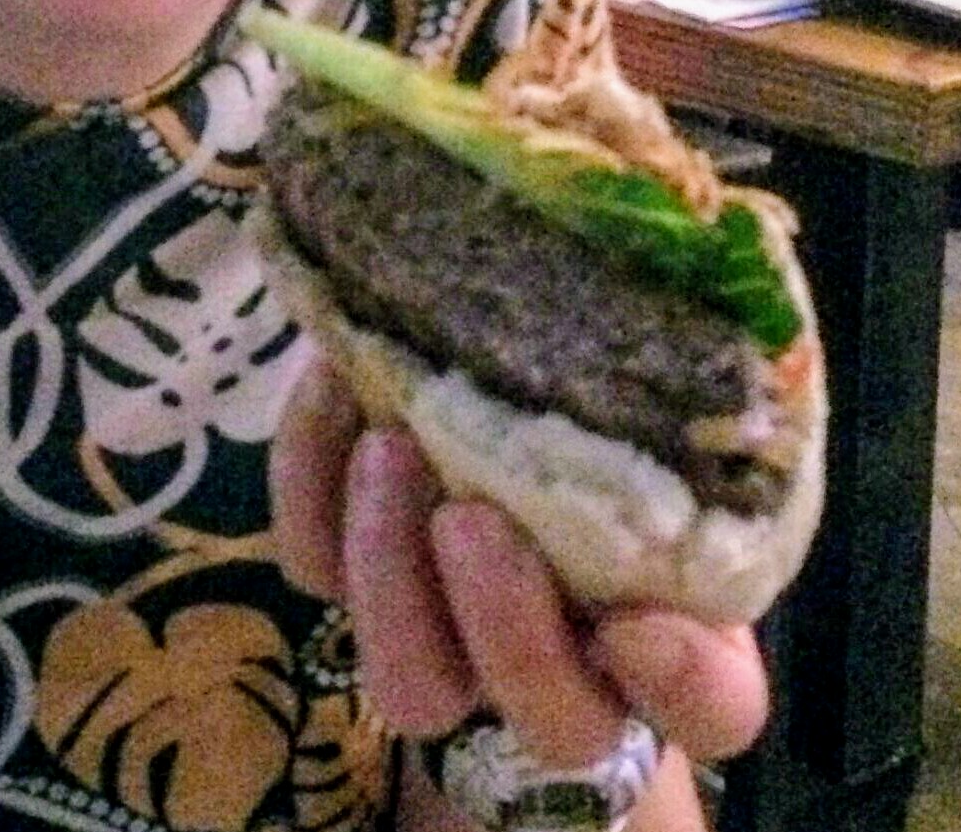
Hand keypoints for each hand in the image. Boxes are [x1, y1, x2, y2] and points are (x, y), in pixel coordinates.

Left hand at [269, 354, 769, 772]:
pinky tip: (335, 383)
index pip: (715, 707)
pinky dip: (312, 479)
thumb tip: (677, 307)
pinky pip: (313, 567)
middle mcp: (570, 661)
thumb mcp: (656, 381)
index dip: (681, 684)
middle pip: (551, 720)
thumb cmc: (606, 377)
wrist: (499, 359)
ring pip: (413, 681)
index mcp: (682, 615)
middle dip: (505, 628)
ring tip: (389, 446)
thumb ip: (671, 383)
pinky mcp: (350, 576)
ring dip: (391, 570)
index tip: (637, 620)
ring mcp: (451, 633)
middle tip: (472, 518)